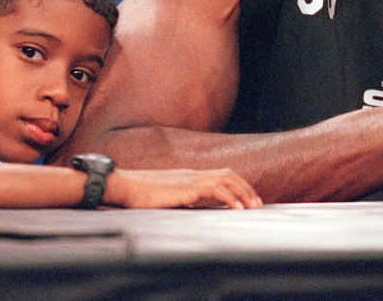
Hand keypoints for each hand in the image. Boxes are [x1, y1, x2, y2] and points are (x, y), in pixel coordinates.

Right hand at [105, 168, 262, 208]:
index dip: (237, 185)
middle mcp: (192, 174)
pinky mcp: (185, 188)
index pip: (220, 174)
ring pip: (226, 179)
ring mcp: (189, 179)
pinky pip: (214, 189)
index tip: (248, 199)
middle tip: (258, 203)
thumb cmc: (139, 195)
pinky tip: (237, 208)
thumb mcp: (165, 197)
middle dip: (246, 188)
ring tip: (253, 207)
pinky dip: (229, 197)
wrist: (124, 186)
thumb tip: (192, 207)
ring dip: (243, 192)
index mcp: (188, 176)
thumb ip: (181, 199)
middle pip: (228, 174)